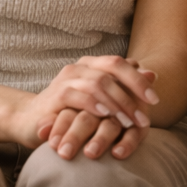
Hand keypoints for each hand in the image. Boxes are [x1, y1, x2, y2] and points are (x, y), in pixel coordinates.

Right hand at [10, 56, 159, 159]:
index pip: (120, 64)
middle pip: (112, 69)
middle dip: (132, 92)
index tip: (155, 100)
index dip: (138, 80)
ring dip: (117, 103)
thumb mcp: (102, 100)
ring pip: (98, 82)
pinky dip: (94, 105)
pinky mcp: (55, 95)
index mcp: (93, 65)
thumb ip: (124, 86)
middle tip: (144, 117)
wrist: (31, 121)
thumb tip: (153, 74)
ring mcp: (66, 79)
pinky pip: (77, 95)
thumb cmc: (71, 111)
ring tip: (129, 122)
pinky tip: (106, 116)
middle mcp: (80, 67)